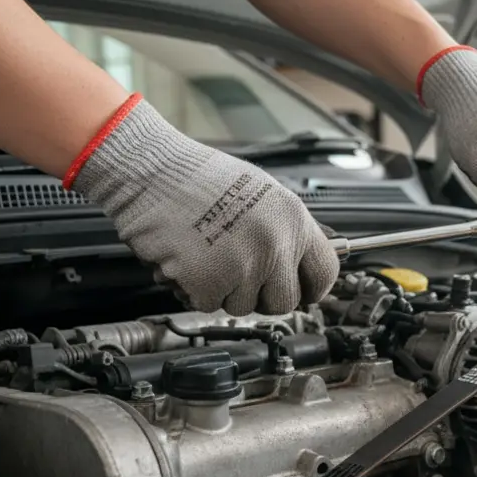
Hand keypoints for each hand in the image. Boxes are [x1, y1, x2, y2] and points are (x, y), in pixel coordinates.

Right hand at [67, 97, 338, 314]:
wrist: (150, 170)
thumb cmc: (196, 177)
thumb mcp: (261, 193)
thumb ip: (283, 229)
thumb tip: (297, 260)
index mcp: (293, 219)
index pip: (326, 272)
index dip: (311, 288)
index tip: (302, 293)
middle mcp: (274, 245)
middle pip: (285, 302)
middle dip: (261, 296)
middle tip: (239, 276)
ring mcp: (244, 267)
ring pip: (243, 306)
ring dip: (223, 291)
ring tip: (207, 256)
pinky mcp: (209, 283)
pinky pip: (208, 305)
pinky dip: (193, 291)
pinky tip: (187, 261)